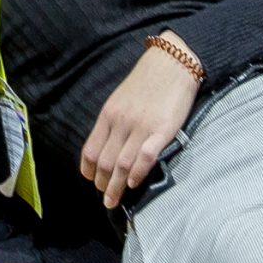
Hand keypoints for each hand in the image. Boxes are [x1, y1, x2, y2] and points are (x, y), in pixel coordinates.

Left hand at [80, 40, 200, 207]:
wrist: (173, 62)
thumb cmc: (148, 81)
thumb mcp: (121, 99)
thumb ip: (114, 121)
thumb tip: (109, 146)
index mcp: (108, 114)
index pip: (91, 148)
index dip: (89, 169)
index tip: (92, 181)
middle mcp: (121, 121)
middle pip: (105, 161)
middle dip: (103, 184)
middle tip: (106, 198)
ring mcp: (141, 126)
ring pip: (122, 163)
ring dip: (117, 186)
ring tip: (115, 200)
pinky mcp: (162, 129)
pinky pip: (145, 155)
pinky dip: (138, 172)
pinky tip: (135, 184)